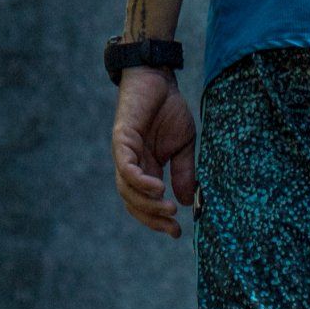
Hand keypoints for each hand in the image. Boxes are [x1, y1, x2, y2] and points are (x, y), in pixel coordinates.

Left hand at [113, 68, 197, 239]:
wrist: (158, 77)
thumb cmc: (169, 108)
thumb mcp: (184, 145)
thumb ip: (184, 172)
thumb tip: (188, 202)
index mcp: (146, 168)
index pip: (146, 202)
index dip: (158, 219)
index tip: (177, 231)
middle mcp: (131, 165)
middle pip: (134, 202)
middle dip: (152, 218)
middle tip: (172, 227)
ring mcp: (124, 154)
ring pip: (127, 190)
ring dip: (146, 203)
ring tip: (168, 208)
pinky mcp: (121, 140)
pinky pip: (126, 168)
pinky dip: (139, 181)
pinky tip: (157, 188)